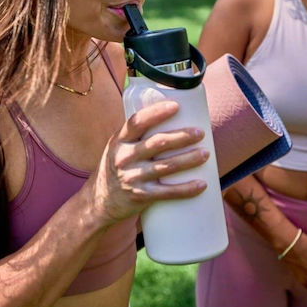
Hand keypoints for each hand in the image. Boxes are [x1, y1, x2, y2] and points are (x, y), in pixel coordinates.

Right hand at [87, 100, 208, 225]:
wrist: (100, 201)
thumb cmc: (116, 167)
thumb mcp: (118, 147)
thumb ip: (137, 135)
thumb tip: (169, 116)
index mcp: (119, 140)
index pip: (137, 122)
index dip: (156, 112)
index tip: (176, 105)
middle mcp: (124, 157)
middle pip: (156, 143)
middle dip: (181, 136)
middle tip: (200, 132)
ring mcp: (132, 177)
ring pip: (165, 167)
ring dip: (189, 159)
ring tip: (206, 154)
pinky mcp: (141, 196)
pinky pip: (167, 193)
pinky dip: (186, 189)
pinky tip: (202, 185)